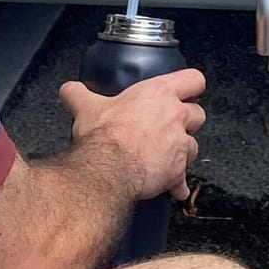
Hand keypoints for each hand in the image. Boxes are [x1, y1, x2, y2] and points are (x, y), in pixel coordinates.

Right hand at [60, 69, 206, 201]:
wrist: (107, 169)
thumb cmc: (104, 136)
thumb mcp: (86, 108)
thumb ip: (78, 94)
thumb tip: (69, 89)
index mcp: (159, 94)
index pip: (193, 79)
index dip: (191, 85)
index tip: (184, 92)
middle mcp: (175, 117)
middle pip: (199, 114)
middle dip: (188, 121)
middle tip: (171, 126)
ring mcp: (179, 145)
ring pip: (194, 146)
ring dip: (184, 151)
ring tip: (167, 155)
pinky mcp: (177, 171)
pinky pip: (183, 179)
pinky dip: (178, 184)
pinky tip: (172, 189)